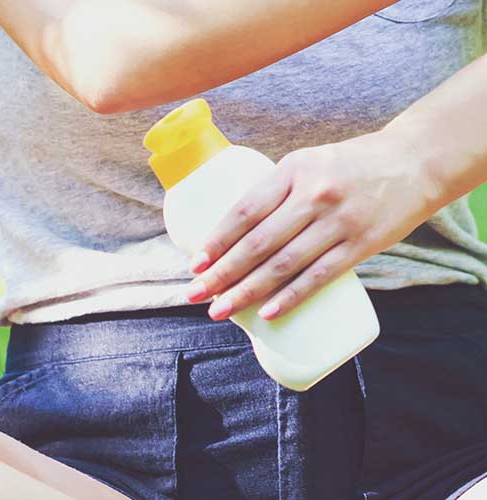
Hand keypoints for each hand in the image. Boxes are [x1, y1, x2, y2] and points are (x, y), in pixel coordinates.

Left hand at [186, 128, 439, 320]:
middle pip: (258, 242)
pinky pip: (319, 276)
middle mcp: (313, 195)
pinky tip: (267, 313)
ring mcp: (338, 222)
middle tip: (196, 294)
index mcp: (294, 170)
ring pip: (283, 264)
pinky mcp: (361, 245)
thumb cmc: (352, 165)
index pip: (245, 210)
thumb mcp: (309, 163)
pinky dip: (290, 297)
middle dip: (222, 273)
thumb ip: (279, 193)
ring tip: (221, 309)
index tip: (196, 263)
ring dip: (247, 291)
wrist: (414, 163)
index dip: (217, 240)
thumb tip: (241, 233)